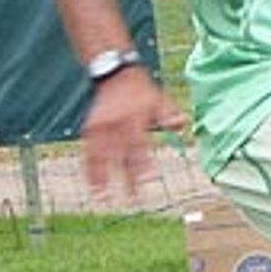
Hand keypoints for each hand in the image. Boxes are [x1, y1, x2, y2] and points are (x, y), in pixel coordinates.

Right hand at [80, 72, 190, 204]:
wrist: (115, 72)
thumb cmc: (142, 91)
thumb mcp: (159, 99)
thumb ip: (169, 114)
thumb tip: (182, 124)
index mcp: (135, 119)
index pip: (139, 145)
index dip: (142, 162)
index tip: (147, 179)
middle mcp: (116, 125)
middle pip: (121, 155)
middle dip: (126, 178)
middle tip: (132, 199)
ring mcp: (102, 127)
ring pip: (100, 156)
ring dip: (101, 177)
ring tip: (102, 197)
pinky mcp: (91, 128)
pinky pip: (88, 151)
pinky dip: (88, 167)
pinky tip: (91, 183)